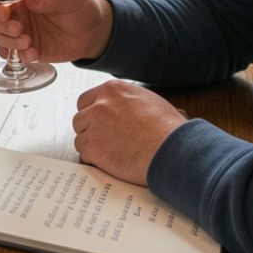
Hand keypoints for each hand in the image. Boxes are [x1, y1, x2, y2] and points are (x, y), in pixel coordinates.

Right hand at [0, 0, 112, 61]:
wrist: (93, 32)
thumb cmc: (81, 5)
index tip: (3, 11)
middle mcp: (17, 8)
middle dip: (0, 24)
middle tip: (19, 28)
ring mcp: (19, 28)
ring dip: (8, 40)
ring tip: (28, 42)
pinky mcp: (24, 46)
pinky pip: (10, 53)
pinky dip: (18, 55)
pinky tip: (33, 53)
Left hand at [72, 80, 187, 184]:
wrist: (171, 149)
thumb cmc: (168, 128)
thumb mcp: (148, 101)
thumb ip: (127, 101)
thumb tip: (122, 108)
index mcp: (113, 90)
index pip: (87, 100)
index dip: (92, 113)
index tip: (98, 122)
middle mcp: (100, 105)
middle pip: (80, 118)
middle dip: (89, 129)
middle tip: (103, 139)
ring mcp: (94, 126)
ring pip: (80, 137)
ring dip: (91, 145)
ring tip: (110, 152)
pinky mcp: (92, 148)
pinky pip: (83, 154)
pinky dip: (93, 160)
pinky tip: (108, 162)